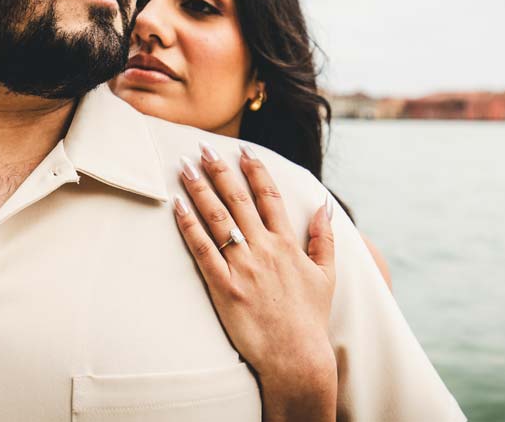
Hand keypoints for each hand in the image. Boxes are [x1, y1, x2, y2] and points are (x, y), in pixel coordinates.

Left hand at [173, 141, 336, 421]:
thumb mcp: (327, 275)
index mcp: (287, 244)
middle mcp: (265, 249)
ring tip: (183, 167)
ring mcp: (244, 267)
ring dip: (200, 189)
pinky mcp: (225, 288)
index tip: (244, 151)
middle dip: (220, 170)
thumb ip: (324, 238)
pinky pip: (203, 251)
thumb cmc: (310, 318)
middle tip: (203, 147)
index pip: (270, 197)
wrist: (296, 357)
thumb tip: (325, 206)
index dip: (256, 171)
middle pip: (238, 200)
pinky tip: (177, 206)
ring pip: (218, 219)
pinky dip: (189, 226)